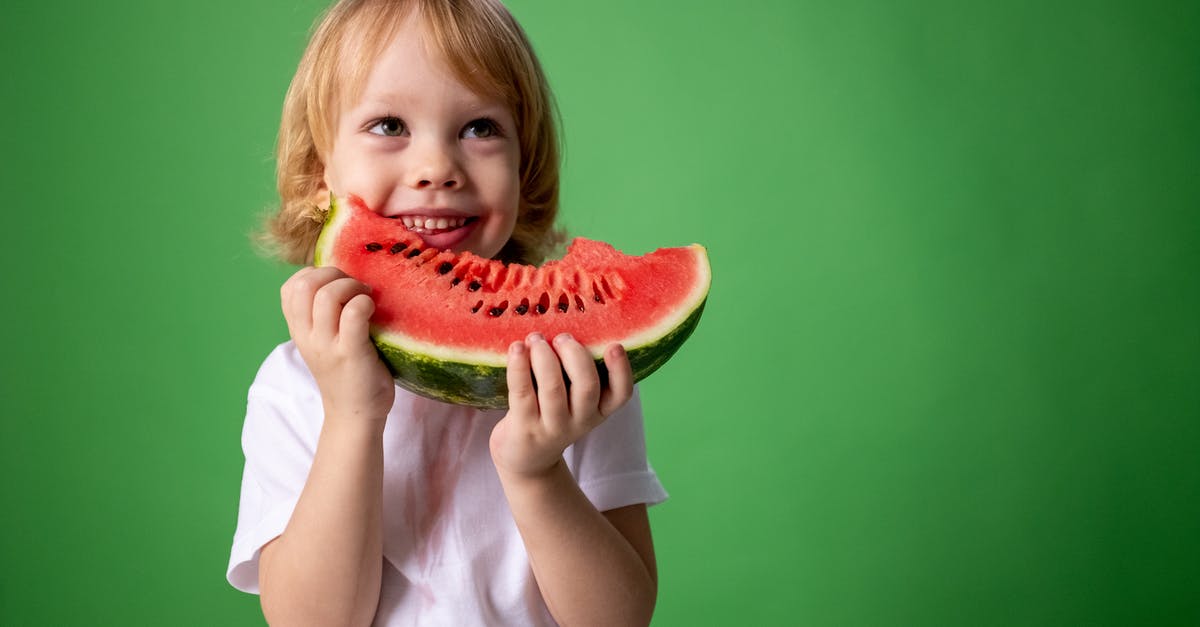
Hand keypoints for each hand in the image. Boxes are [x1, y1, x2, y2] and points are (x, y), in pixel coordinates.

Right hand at [280, 266, 394, 422]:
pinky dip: (365, 303)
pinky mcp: (351, 353)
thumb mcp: (324, 342)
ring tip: (366, 298)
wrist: (355, 415)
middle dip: (333, 274)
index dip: (314, 275)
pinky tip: (373, 311)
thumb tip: (342, 279)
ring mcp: (327, 346)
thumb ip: (323, 316)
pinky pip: (353, 313)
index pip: (290, 288)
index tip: (337, 284)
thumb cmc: (347, 373)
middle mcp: (307, 336)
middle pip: (304, 285)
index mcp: (299, 330)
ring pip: (328, 296)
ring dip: (352, 287)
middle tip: (355, 288)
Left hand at [490, 333, 633, 477]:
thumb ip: (578, 372)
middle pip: (587, 386)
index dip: (621, 370)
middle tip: (562, 337)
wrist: (526, 458)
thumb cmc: (552, 414)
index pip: (621, 394)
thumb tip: (569, 323)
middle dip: (574, 355)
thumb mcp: (574, 400)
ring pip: (553, 389)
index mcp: (599, 410)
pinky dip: (519, 367)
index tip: (615, 345)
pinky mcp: (524, 427)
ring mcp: (552, 427)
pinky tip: (517, 348)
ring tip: (535, 338)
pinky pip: (523, 393)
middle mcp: (580, 421)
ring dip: (544, 357)